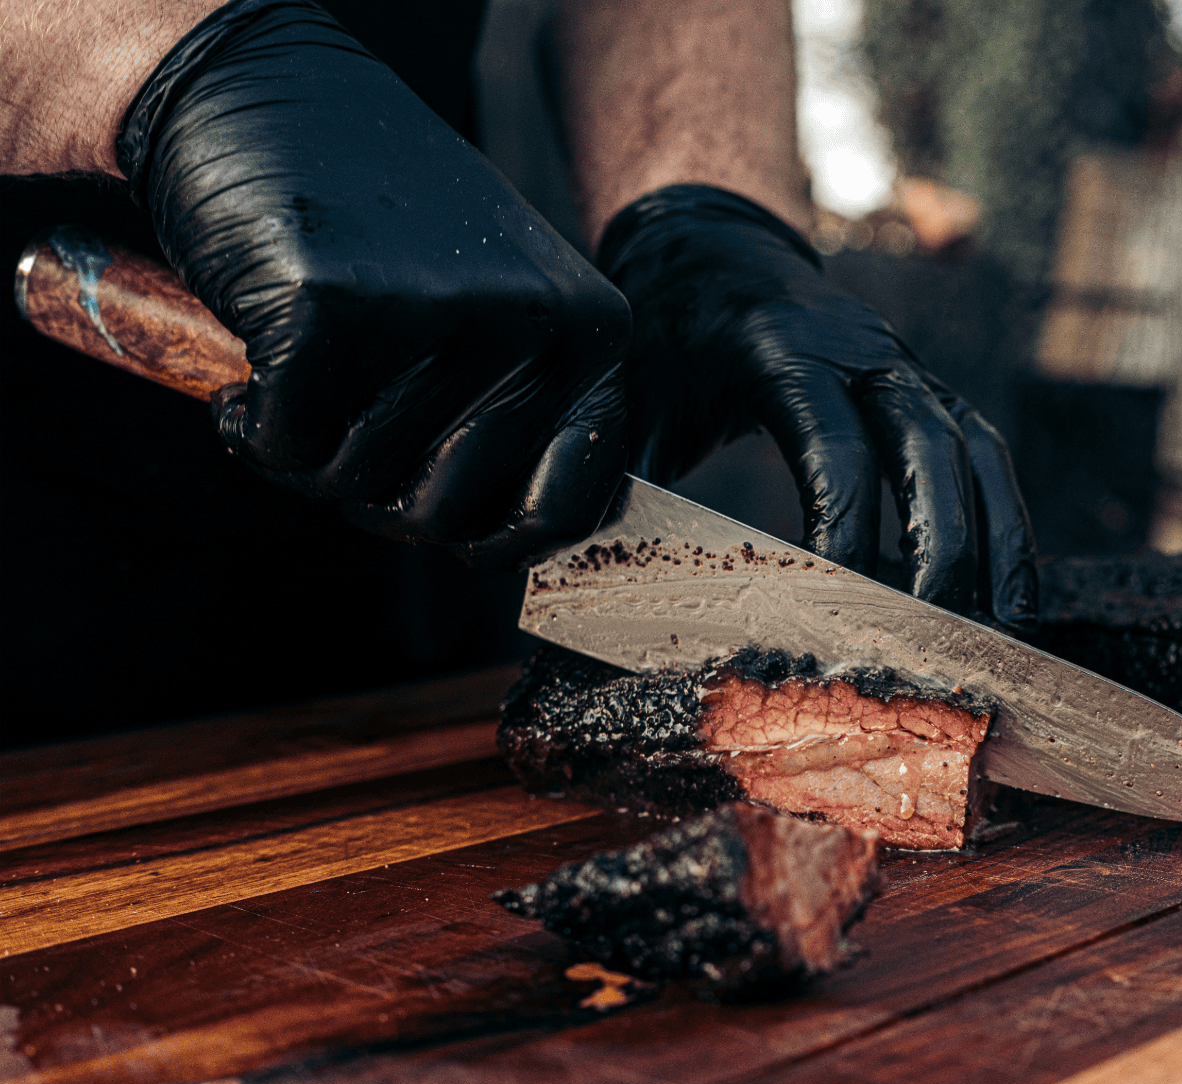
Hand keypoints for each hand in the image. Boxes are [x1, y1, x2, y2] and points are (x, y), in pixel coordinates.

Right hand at [117, 0, 631, 567]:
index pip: (574, 506)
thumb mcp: (497, 310)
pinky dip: (248, 427)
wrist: (262, 101)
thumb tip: (536, 543)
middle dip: (375, 500)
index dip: (498, 542)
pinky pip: (284, 446)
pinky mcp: (334, 306)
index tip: (451, 529)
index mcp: (591, 336)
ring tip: (299, 378)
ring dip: (306, 457)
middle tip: (341, 433)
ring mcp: (440, 313)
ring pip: (356, 485)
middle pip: (445, 516)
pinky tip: (250, 365)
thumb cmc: (382, 230)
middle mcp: (534, 325)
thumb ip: (527, 412)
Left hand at [595, 185, 1037, 629]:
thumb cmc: (663, 331)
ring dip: (995, 543)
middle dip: (941, 546)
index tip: (846, 603)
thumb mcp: (627, 391)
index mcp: (785, 347)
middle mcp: (864, 351)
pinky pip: (987, 457)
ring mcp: (909, 368)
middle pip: (929, 448)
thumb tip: (565, 570)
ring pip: (975, 453)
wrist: (714, 243)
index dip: (847, 522)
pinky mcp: (933, 392)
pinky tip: (1011, 595)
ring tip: (1002, 633)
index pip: (834, 441)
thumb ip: (613, 472)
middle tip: (935, 637)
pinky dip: (1007, 524)